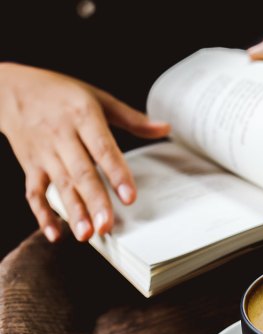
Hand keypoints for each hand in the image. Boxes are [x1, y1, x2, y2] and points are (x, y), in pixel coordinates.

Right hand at [0, 63, 170, 241]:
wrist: (10, 88)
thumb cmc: (61, 93)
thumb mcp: (98, 98)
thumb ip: (132, 118)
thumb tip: (165, 128)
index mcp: (82, 117)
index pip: (102, 149)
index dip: (116, 173)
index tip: (130, 197)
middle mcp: (61, 136)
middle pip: (81, 173)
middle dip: (95, 201)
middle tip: (107, 226)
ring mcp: (44, 153)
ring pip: (60, 186)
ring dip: (73, 211)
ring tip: (87, 235)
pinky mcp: (29, 165)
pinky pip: (34, 192)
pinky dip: (42, 214)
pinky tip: (56, 234)